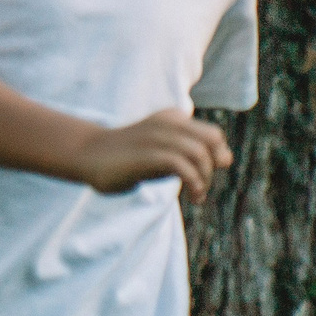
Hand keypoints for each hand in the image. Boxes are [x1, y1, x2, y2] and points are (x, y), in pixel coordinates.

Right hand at [77, 111, 235, 200]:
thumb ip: (191, 153)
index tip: (204, 177)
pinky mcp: (147, 155)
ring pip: (199, 153)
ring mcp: (157, 137)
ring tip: (197, 196)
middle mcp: (168, 123)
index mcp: (173, 119)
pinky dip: (194, 183)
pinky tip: (193, 196)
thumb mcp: (163, 153)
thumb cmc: (127, 157)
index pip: (213, 135)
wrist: (88, 155)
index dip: (216, 157)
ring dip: (204, 179)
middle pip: (212, 140)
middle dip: (213, 167)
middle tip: (201, 187)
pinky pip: (183, 165)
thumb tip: (227, 159)